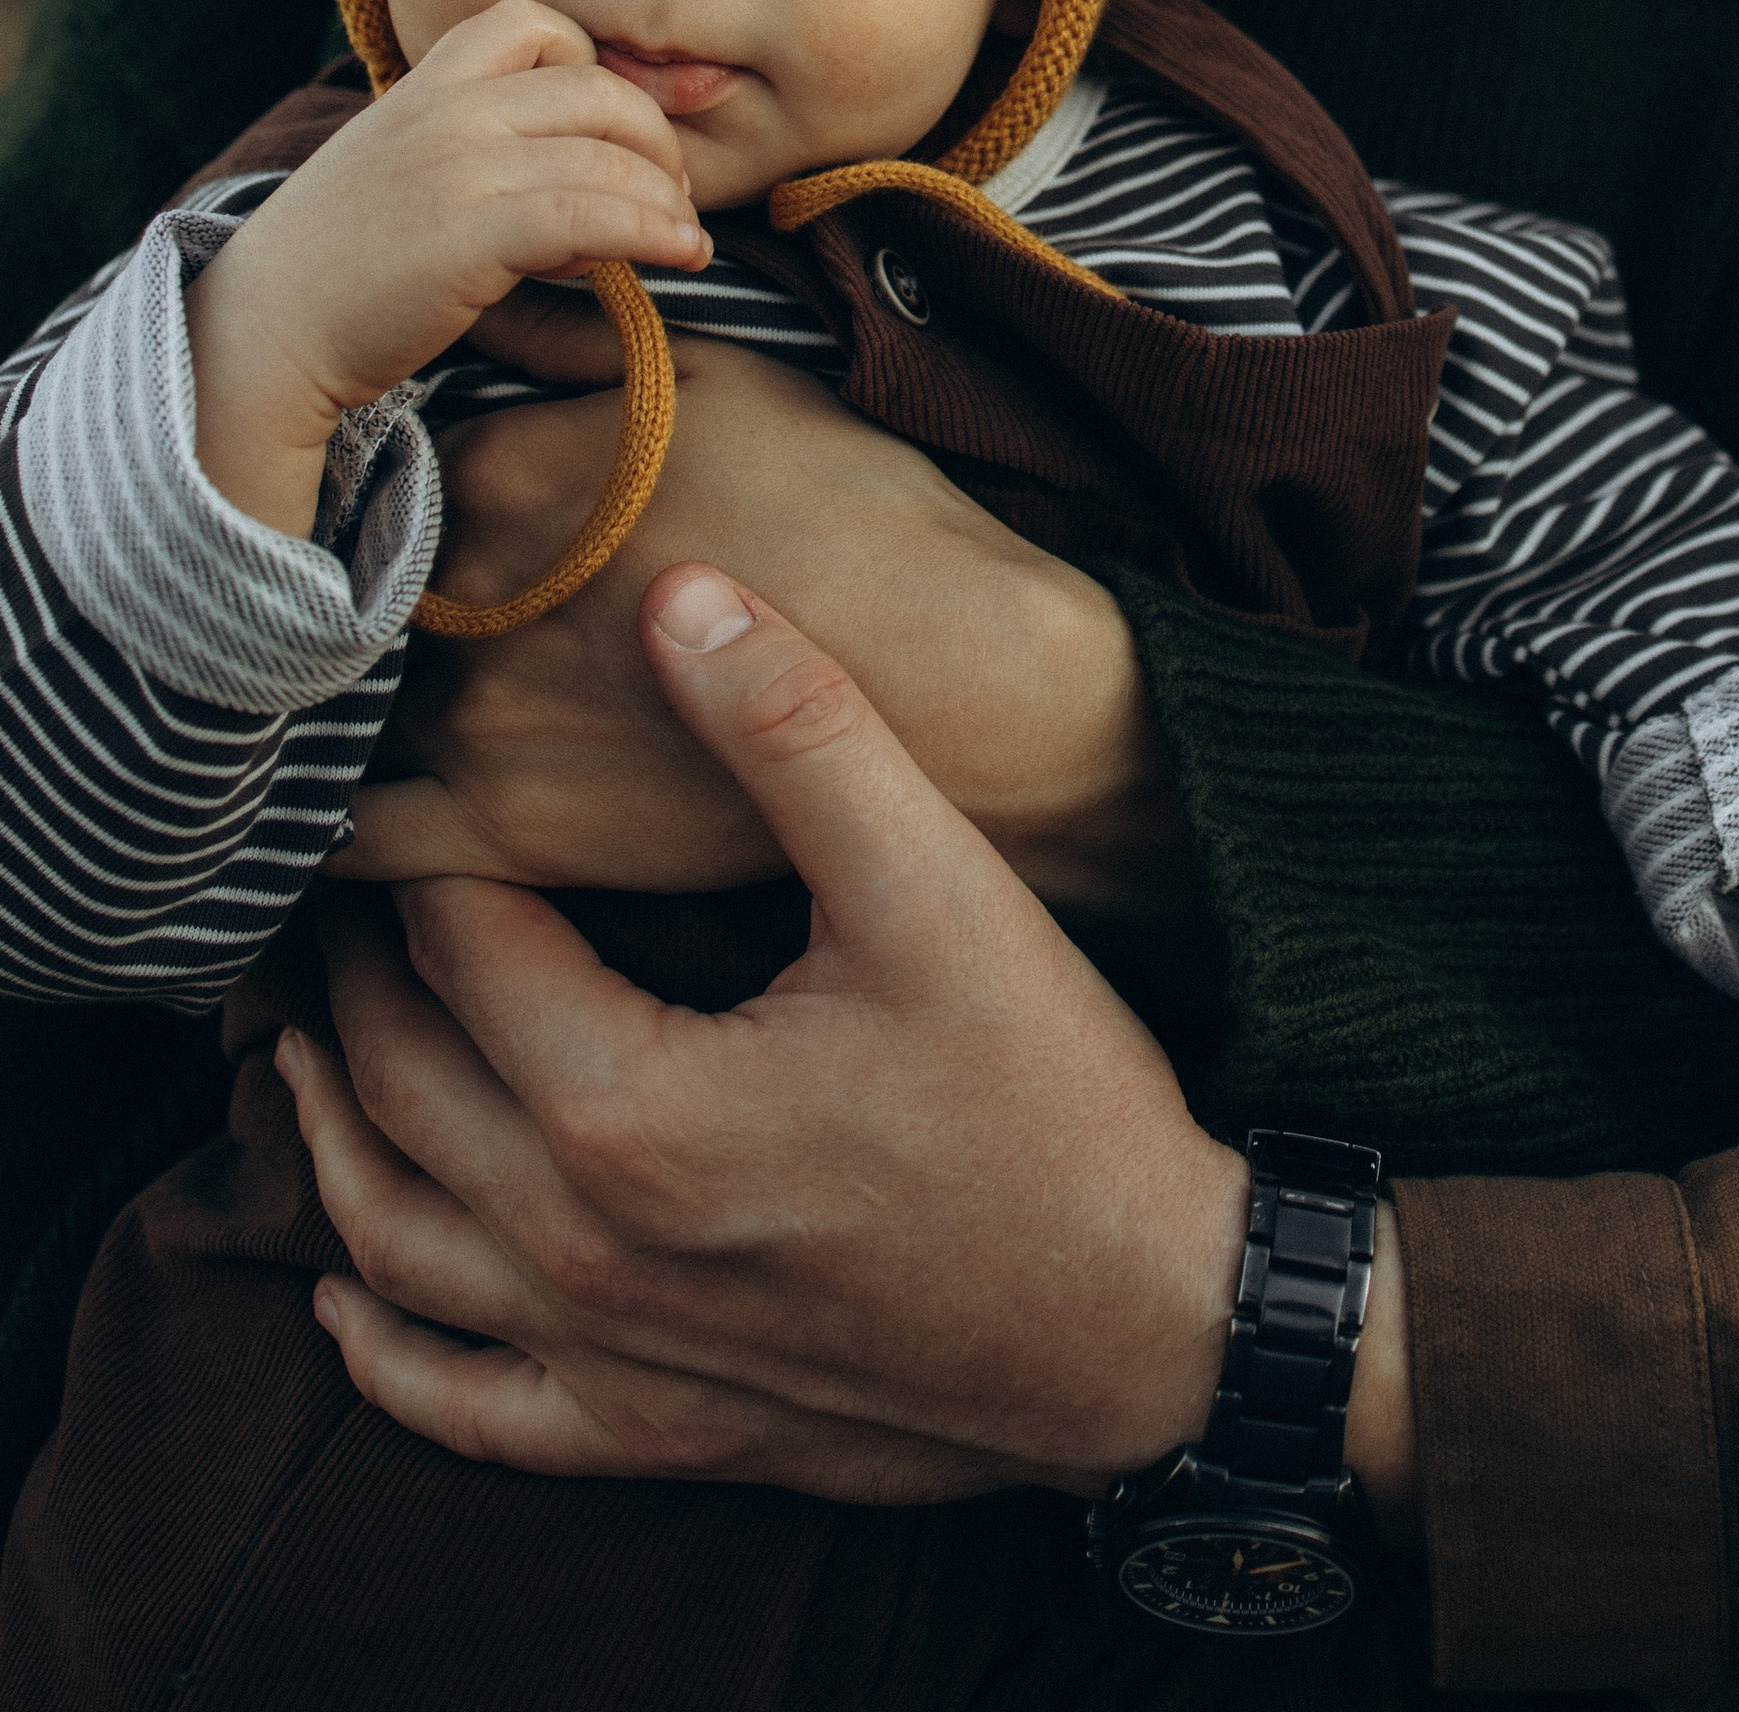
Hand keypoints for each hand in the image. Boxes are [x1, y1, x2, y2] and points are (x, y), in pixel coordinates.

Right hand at [186, 1, 710, 537]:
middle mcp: (445, 109)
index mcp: (424, 84)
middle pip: (597, 91)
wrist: (263, 330)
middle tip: (672, 192)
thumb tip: (584, 179)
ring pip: (608, 157)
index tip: (612, 133)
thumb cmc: (338, 262)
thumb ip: (475, 147)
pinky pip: (596, 215)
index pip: (534, 24)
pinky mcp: (473, 234)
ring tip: (687, 237)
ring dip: (667, 199)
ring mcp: (458, 167)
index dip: (594, 68)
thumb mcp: (398, 166)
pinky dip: (655, 233)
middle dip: (655, 140)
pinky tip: (681, 256)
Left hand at [289, 567, 1259, 1499]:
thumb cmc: (1055, 1105)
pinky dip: (381, 1352)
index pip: (455, 944)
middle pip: (394, 1081)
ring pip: (393, 1239)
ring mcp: (609, 1357)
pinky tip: (345, 1301)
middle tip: (343, 879)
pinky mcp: (655, 1431)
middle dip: (349, 972)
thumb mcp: (939, 889)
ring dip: (328, 1131)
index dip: (415, 847)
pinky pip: (461, 1408)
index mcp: (629, 1108)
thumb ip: (799, 732)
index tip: (405, 770)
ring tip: (304, 1039)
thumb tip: (678, 591)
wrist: (1151, 1328)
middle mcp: (582, 1247)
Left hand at [333, 313, 1188, 913]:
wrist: (967, 688)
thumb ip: (591, 339)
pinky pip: (360, 843)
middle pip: (377, 570)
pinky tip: (374, 791)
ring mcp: (484, 719)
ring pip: (357, 691)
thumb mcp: (735, 379)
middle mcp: (481, 590)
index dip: (438, 465)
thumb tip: (498, 291)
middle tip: (452, 578)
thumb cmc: (866, 514)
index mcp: (525, 466)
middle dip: (399, 570)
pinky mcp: (511, 837)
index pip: (414, 450)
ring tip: (411, 677)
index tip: (459, 483)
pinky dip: (342, 819)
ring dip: (367, 681)